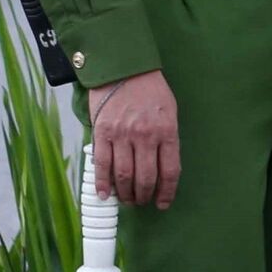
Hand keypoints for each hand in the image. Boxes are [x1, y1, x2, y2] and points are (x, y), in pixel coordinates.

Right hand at [89, 69, 180, 208]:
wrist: (123, 68)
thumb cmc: (150, 90)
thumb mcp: (170, 111)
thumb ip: (167, 138)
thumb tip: (162, 168)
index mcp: (167, 130)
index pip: (170, 171)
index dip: (167, 192)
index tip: (163, 203)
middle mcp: (145, 135)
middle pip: (145, 178)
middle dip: (143, 196)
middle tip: (141, 202)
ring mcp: (122, 135)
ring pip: (123, 176)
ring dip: (125, 194)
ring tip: (127, 200)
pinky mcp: (102, 133)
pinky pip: (101, 165)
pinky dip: (102, 183)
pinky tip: (105, 194)